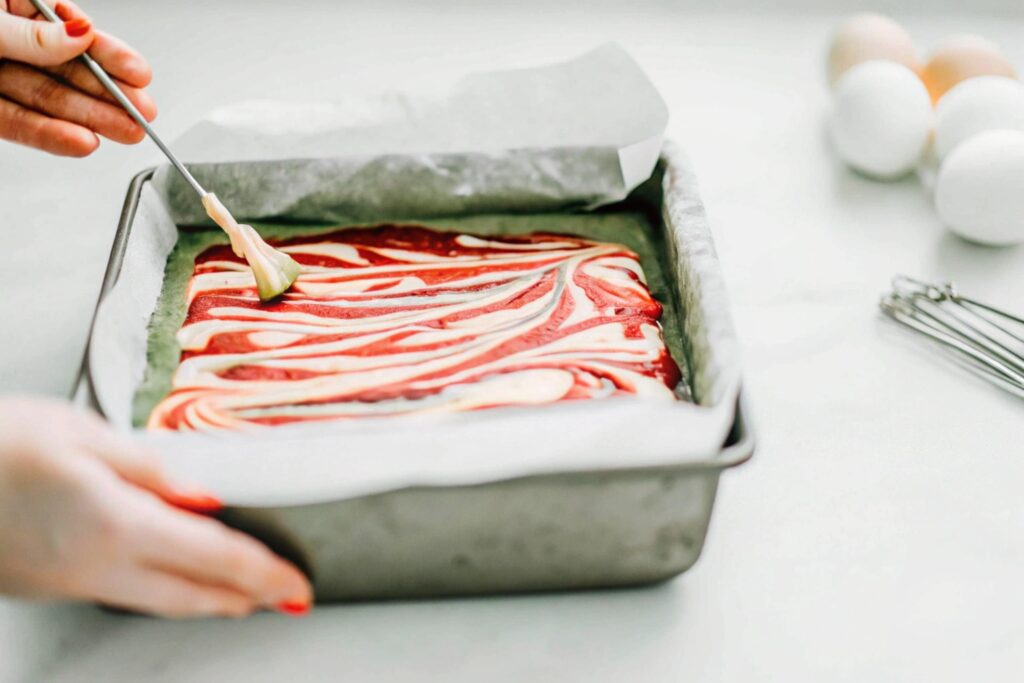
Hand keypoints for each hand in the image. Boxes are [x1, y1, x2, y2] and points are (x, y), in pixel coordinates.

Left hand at [0, 0, 155, 155]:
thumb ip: (32, 33)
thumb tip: (79, 35)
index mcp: (9, 7)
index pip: (71, 31)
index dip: (109, 54)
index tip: (139, 73)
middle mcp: (7, 45)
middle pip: (68, 72)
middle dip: (109, 95)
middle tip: (142, 113)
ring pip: (49, 101)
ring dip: (90, 120)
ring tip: (124, 132)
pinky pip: (20, 124)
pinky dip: (50, 136)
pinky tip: (81, 142)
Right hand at [0, 397, 312, 617]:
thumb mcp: (81, 433)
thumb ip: (150, 468)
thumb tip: (202, 496)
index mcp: (115, 524)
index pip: (213, 558)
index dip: (262, 574)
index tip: (295, 583)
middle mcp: (95, 566)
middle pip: (192, 594)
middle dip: (245, 597)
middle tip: (285, 596)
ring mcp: (67, 584)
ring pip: (157, 601)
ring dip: (207, 601)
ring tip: (242, 597)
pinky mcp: (44, 587)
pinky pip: (120, 595)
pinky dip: (163, 593)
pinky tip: (173, 582)